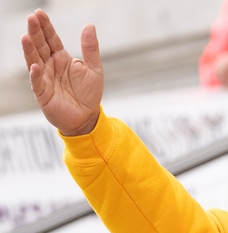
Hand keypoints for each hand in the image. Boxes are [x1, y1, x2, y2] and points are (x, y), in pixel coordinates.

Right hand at [21, 9, 102, 135]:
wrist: (88, 117)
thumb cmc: (89, 93)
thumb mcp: (94, 68)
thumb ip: (90, 48)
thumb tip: (89, 25)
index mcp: (61, 58)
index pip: (51, 39)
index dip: (45, 27)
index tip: (39, 13)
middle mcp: (50, 66)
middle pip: (40, 46)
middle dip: (35, 32)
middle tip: (31, 18)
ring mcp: (44, 79)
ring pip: (34, 61)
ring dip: (30, 50)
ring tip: (26, 37)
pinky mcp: (43, 94)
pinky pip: (37, 83)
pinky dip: (35, 75)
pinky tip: (35, 66)